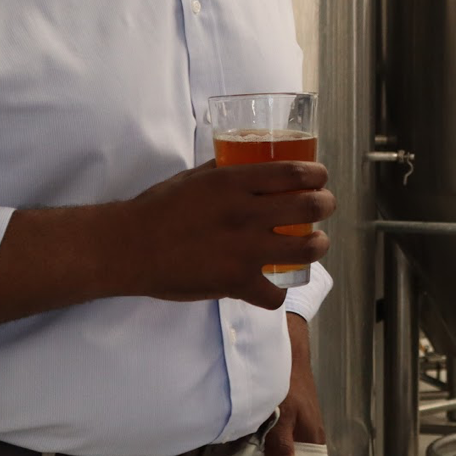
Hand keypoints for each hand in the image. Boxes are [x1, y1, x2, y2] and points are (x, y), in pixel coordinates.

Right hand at [122, 160, 334, 308]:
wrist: (129, 246)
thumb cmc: (158, 208)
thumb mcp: (194, 177)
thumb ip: (225, 170)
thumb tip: (248, 161)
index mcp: (235, 182)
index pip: (295, 173)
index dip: (318, 175)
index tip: (321, 178)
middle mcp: (246, 213)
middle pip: (310, 207)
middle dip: (326, 205)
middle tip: (324, 207)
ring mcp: (244, 250)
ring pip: (306, 248)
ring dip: (317, 245)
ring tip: (314, 244)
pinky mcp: (235, 282)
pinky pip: (274, 293)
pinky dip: (278, 292)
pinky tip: (273, 286)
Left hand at [264, 314, 325, 455]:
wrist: (284, 343)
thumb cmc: (288, 379)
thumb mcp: (283, 414)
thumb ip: (280, 445)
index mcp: (312, 438)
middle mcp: (302, 434)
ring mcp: (289, 425)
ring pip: (275, 452)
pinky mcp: (275, 417)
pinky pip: (266, 440)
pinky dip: (255, 448)